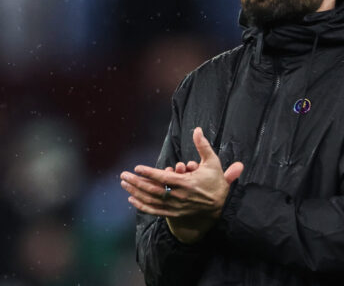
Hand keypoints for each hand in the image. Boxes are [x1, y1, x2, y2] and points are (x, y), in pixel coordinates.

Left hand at [121, 127, 243, 242]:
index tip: (137, 167)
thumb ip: (203, 146)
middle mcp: (179, 196)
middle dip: (137, 183)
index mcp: (187, 183)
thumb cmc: (215, 181)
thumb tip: (198, 129)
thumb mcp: (212, 162)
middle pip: (153, 190)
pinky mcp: (174, 213)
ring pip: (152, 201)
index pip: (164, 178)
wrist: (220, 204)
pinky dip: (142, 206)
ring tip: (124, 184)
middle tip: (124, 175)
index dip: (149, 173)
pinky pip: (155, 211)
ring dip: (136, 193)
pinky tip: (131, 200)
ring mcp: (176, 206)